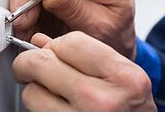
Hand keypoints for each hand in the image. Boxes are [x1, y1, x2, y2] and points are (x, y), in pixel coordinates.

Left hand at [13, 31, 155, 110]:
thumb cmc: (134, 112)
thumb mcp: (125, 77)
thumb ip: (87, 55)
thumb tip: (41, 41)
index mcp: (123, 78)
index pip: (70, 42)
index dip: (56, 44)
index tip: (52, 49)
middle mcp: (103, 101)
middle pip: (43, 63)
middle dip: (30, 60)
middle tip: (31, 64)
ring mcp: (80, 123)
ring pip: (32, 91)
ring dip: (34, 88)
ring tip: (50, 91)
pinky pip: (34, 115)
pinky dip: (38, 108)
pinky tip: (53, 107)